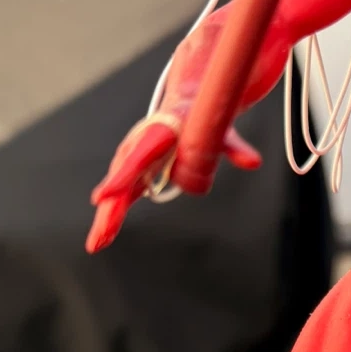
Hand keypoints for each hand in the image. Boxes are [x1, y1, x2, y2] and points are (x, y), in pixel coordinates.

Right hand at [85, 110, 260, 252]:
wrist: (184, 106)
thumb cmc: (201, 119)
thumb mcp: (219, 130)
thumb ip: (234, 146)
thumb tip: (254, 162)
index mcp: (157, 133)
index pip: (137, 158)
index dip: (121, 179)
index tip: (103, 199)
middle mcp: (138, 147)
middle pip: (121, 181)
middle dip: (110, 209)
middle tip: (100, 237)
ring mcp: (133, 162)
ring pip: (118, 192)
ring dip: (106, 219)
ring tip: (97, 245)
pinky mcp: (134, 175)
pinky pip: (122, 198)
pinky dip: (111, 217)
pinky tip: (102, 240)